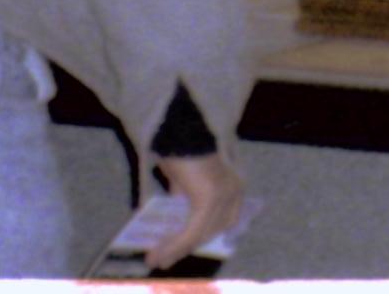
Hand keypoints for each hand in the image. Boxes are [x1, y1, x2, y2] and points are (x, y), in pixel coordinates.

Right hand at [146, 152, 245, 270]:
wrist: (180, 128)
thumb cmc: (182, 147)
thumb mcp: (186, 179)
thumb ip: (186, 197)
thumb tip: (175, 218)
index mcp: (234, 184)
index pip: (223, 221)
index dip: (204, 236)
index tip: (185, 248)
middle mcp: (234, 191)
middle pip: (211, 231)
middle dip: (186, 247)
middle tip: (164, 259)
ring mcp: (224, 196)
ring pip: (198, 234)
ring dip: (174, 250)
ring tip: (154, 260)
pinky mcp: (208, 200)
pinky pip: (190, 232)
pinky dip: (173, 245)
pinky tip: (158, 253)